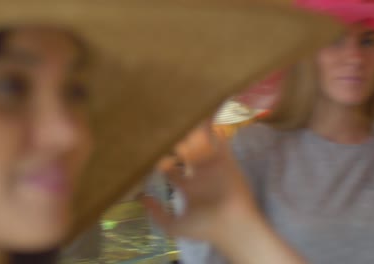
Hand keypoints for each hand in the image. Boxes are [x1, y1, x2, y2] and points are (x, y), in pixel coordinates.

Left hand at [142, 121, 305, 263]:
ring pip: (200, 145)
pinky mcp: (227, 161)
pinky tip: (203, 115)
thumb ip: (156, 214)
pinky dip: (213, 130)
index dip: (159, 159)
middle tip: (161, 126)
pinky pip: (220, 142)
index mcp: (188, 188)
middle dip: (174, 140)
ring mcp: (213, 166)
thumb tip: (140, 198)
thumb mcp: (175, 226)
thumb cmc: (205, 227)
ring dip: (191, 132)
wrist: (233, 227)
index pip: (170, 169)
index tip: (147, 147)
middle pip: (184, 152)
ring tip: (179, 115)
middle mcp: (199, 175)